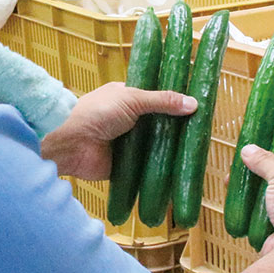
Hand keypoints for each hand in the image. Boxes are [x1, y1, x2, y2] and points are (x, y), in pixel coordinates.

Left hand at [41, 81, 196, 179]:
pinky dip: (161, 171)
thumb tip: (193, 103)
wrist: (71, 144)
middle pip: (159, 125)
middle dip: (176, 130)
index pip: (156, 99)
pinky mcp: (126, 166)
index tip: (198, 107)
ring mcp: (128, 144)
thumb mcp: (132, 99)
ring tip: (198, 154)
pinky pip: (148, 168)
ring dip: (171, 152)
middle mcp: (129, 120)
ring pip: (156, 147)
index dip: (174, 103)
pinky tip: (182, 173)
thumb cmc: (96, 113)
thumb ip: (162, 100)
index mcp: (127, 98)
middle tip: (203, 134)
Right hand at [240, 145, 273, 263]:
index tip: (271, 141)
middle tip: (245, 161)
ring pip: (269, 197)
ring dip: (252, 189)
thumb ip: (266, 161)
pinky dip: (249, 207)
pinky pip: (261, 215)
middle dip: (262, 170)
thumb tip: (248, 149)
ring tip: (233, 179)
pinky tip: (236, 199)